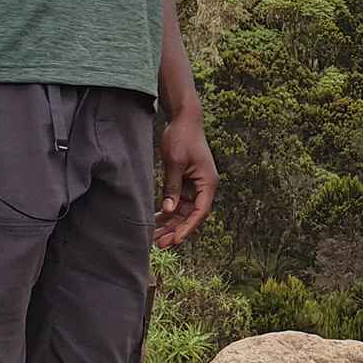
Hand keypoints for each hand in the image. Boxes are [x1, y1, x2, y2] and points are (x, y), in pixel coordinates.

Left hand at [156, 107, 216, 247]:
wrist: (183, 118)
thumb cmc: (182, 137)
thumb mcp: (175, 162)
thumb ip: (172, 187)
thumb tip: (167, 210)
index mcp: (208, 182)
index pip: (200, 212)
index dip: (188, 228)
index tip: (175, 240)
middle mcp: (204, 186)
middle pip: (191, 215)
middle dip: (175, 230)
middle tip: (159, 244)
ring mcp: (195, 184)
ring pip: (182, 211)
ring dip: (169, 223)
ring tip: (154, 237)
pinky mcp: (185, 181)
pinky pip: (177, 201)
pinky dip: (166, 210)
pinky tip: (154, 219)